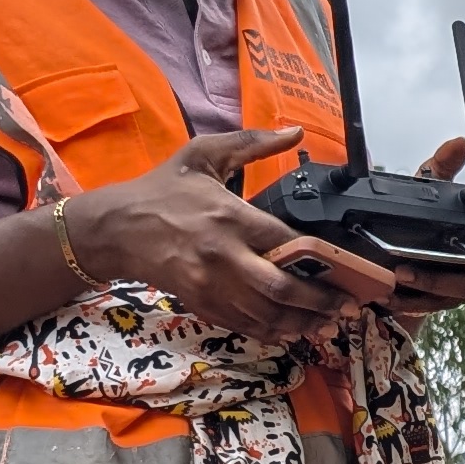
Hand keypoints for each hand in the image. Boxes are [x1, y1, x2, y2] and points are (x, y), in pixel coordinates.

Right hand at [66, 127, 361, 346]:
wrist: (116, 228)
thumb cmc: (163, 189)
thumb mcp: (205, 154)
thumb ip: (252, 142)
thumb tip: (294, 131)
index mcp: (229, 216)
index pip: (285, 241)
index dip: (320, 259)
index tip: (345, 268)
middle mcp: (223, 255)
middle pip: (280, 288)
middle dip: (319, 301)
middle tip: (348, 306)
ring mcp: (212, 285)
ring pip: (265, 315)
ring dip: (302, 323)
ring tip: (328, 324)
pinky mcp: (202, 304)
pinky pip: (244, 326)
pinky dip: (272, 333)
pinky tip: (293, 331)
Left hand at [373, 135, 464, 314]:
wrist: (399, 258)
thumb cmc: (424, 219)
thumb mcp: (428, 189)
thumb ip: (441, 167)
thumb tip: (459, 143)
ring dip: (437, 281)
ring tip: (403, 273)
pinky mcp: (450, 301)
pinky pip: (438, 305)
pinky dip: (413, 300)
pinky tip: (389, 293)